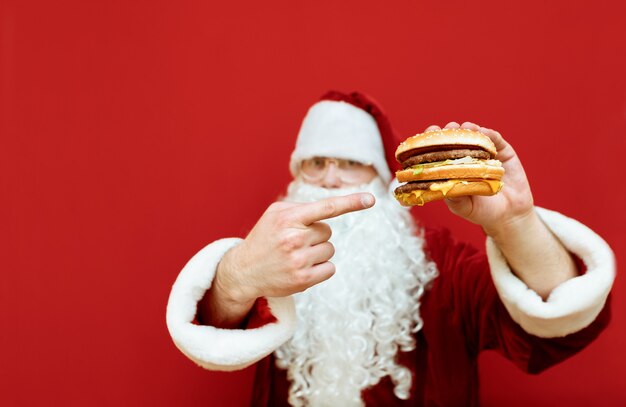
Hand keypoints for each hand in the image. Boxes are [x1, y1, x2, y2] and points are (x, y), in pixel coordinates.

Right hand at [215, 193, 375, 303]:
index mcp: (288, 218)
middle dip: (315, 235)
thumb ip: (301, 208)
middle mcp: (294, 239)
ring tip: (295, 255)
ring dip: (317, 251)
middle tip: (294, 242)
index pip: (326, 207)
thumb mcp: (275, 214)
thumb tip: (330, 209)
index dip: (351, 202)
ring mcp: (299, 261)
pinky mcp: (303, 280)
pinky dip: (321, 267)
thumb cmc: (264, 238)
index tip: (371, 199)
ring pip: (329, 250)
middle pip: (327, 232)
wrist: (244, 271)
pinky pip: (330, 268)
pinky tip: (302, 268)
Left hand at [424, 121, 534, 233]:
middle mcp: (467, 157)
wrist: (511, 215)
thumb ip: (455, 199)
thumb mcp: (465, 208)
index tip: (428, 134)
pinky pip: (495, 139)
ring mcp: (485, 153)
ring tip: (464, 128)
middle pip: (455, 138)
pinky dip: (488, 134)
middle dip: (449, 131)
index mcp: (453, 169)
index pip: (440, 150)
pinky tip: (482, 132)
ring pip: (474, 135)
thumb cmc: (483, 212)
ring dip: (468, 129)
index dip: (433, 141)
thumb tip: (440, 186)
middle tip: (447, 129)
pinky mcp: (503, 152)